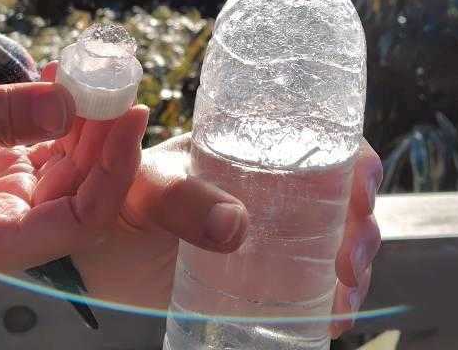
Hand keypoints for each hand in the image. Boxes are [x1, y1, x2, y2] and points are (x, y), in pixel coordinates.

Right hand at [0, 80, 148, 287]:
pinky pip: (38, 157)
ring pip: (64, 176)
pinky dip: (53, 121)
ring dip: (82, 127)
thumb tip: (67, 103)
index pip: (76, 224)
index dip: (112, 173)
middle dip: (103, 142)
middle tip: (120, 81)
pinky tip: (60, 79)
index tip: (128, 115)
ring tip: (94, 71)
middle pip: (78, 197)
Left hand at [31, 64, 382, 337]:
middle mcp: (276, 188)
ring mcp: (278, 235)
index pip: (325, 139)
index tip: (360, 189)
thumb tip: (235, 226)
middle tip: (349, 260)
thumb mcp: (142, 190)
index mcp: (253, 146)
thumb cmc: (117, 199)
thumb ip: (179, 199)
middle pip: (346, 198)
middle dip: (363, 227)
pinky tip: (334, 318)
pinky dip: (336, 303)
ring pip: (342, 243)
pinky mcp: (270, 278)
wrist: (94, 251)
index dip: (356, 161)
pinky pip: (319, 287)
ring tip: (344, 293)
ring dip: (357, 268)